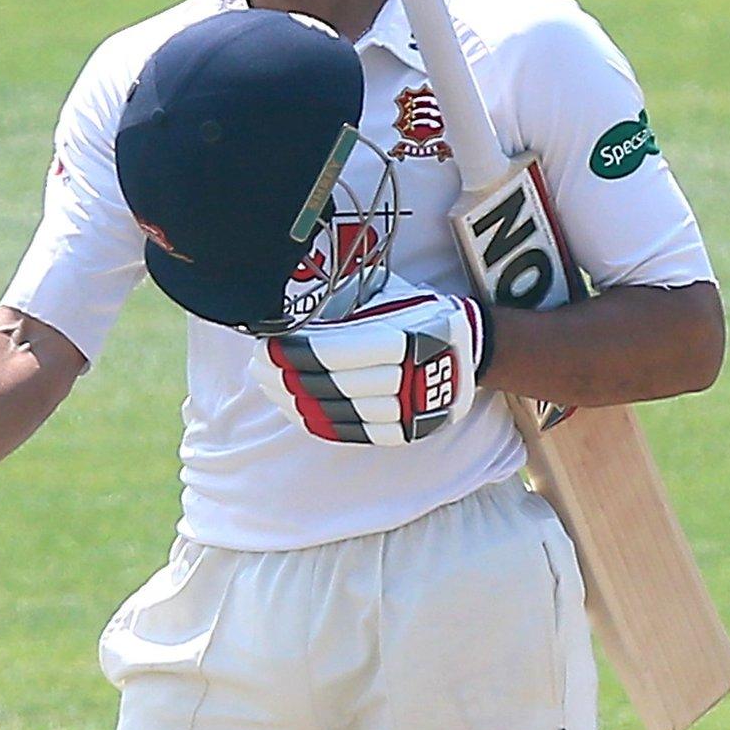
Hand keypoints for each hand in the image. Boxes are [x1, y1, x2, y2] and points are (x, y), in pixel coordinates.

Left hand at [247, 278, 490, 444]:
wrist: (471, 351)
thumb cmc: (418, 315)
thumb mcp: (390, 298)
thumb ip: (347, 306)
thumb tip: (292, 304)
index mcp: (405, 338)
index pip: (335, 353)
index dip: (295, 352)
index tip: (265, 347)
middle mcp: (409, 377)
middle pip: (332, 383)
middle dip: (287, 376)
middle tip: (258, 367)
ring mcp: (409, 409)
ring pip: (339, 410)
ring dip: (296, 400)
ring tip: (270, 386)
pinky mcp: (406, 431)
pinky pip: (354, 432)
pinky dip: (320, 422)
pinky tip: (295, 409)